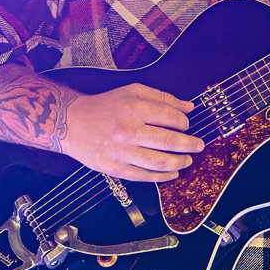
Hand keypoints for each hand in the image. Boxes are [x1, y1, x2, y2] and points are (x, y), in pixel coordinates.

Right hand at [64, 83, 203, 182]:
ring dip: (180, 163)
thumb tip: (189, 107)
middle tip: (199, 146)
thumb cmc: (104, 106)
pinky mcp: (115, 168)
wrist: (71, 123)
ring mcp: (122, 152)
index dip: (184, 123)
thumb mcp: (131, 92)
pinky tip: (172, 174)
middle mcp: (128, 131)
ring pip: (160, 162)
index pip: (171, 118)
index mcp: (134, 108)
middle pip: (169, 141)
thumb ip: (162, 98)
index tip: (186, 125)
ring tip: (188, 160)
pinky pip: (145, 176)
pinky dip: (163, 177)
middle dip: (190, 145)